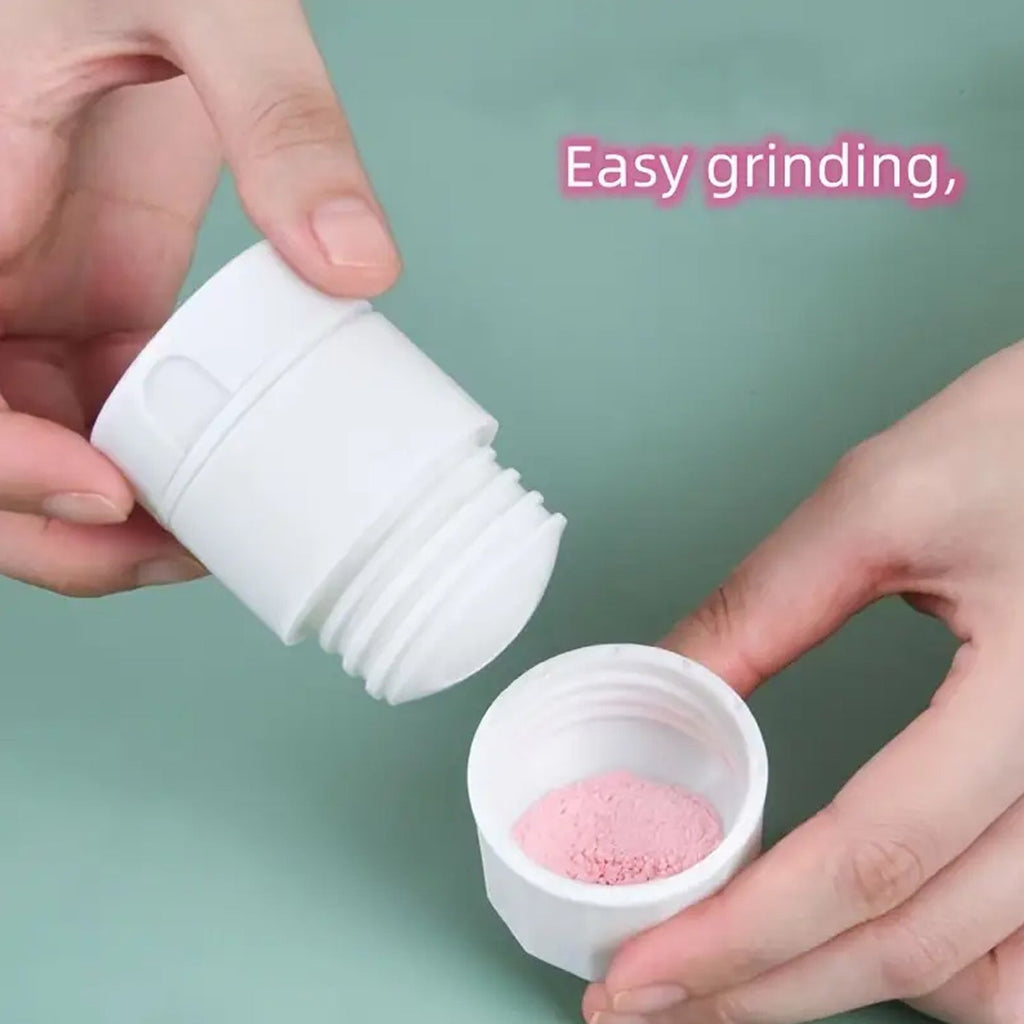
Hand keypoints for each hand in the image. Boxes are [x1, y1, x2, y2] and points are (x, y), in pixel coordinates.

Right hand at [0, 0, 399, 594]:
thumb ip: (276, 114)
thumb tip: (354, 263)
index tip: (103, 490)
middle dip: (59, 526)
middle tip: (176, 551)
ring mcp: (34, 295)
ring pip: (43, 442)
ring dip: (114, 514)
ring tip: (214, 537)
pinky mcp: (96, 298)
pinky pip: (110, 409)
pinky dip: (160, 465)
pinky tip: (227, 482)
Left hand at [584, 341, 1023, 1023]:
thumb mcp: (878, 502)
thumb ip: (763, 607)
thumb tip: (666, 686)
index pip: (870, 857)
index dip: (739, 934)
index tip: (640, 974)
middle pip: (923, 945)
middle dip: (769, 990)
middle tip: (657, 999)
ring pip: (1001, 979)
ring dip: (871, 987)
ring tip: (759, 964)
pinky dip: (956, 963)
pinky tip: (884, 937)